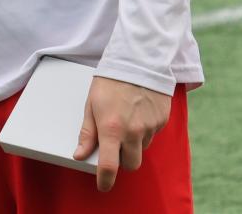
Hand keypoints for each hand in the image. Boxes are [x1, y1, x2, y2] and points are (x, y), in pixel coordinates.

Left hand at [75, 78, 172, 192]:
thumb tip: (80, 154)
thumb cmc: (111, 79)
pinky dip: (146, 129)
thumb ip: (88, 132)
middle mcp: (133, 131)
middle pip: (131, 164)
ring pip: (142, 148)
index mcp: (112, 128)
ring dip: (135, 143)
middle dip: (123, 160)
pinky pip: (153, 134)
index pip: (109, 166)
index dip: (105, 180)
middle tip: (116, 146)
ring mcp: (150, 126)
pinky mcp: (162, 119)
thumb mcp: (92, 104)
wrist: (140, 58)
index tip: (103, 184)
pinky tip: (139, 111)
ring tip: (128, 119)